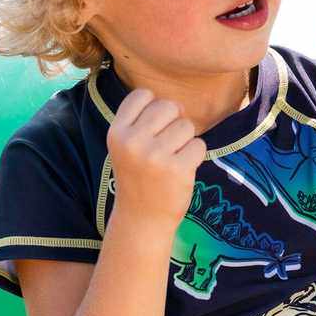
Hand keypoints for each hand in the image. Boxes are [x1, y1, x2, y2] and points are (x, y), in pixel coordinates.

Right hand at [106, 89, 206, 229]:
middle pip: (168, 106)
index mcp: (117, 133)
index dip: (153, 108)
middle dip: (174, 122)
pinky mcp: (178, 169)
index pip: (142, 95)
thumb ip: (143, 121)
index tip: (152, 130)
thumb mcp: (126, 147)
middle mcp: (134, 142)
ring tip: (172, 160)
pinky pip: (199, 145)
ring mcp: (156, 156)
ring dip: (185, 141)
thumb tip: (179, 106)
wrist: (142, 220)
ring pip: (186, 125)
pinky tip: (182, 170)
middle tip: (167, 146)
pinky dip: (195, 156)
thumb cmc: (138, 178)